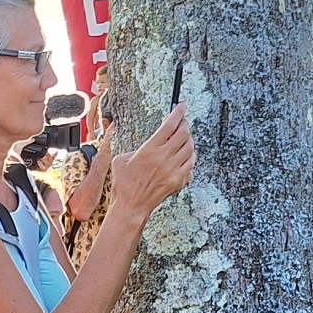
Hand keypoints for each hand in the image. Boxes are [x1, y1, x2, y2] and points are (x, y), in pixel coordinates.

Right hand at [111, 103, 194, 217]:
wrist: (131, 206)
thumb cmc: (124, 185)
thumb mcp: (121, 159)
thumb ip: (137, 148)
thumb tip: (148, 142)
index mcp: (149, 150)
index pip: (170, 124)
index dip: (178, 112)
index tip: (182, 105)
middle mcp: (163, 159)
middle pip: (184, 133)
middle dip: (185, 124)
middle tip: (182, 122)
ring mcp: (173, 170)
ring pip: (190, 148)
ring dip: (189, 140)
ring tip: (183, 138)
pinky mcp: (178, 181)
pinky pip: (191, 164)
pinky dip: (190, 157)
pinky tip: (184, 156)